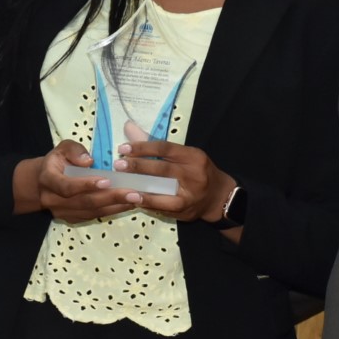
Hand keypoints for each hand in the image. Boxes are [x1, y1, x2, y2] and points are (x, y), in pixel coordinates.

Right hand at [17, 140, 141, 222]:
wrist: (41, 183)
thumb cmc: (57, 162)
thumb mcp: (62, 148)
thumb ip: (74, 150)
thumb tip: (89, 161)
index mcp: (49, 179)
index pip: (67, 186)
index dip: (86, 185)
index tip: (107, 181)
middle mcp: (54, 199)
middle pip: (85, 202)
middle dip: (111, 198)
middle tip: (133, 193)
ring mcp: (63, 212)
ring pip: (91, 212)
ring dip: (116, 207)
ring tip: (136, 199)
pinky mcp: (72, 218)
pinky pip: (93, 217)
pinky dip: (112, 211)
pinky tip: (127, 205)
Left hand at [113, 140, 234, 223]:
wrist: (219, 196)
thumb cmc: (197, 171)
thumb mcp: (182, 154)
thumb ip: (155, 145)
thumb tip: (128, 128)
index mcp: (192, 155)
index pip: (165, 148)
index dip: (143, 147)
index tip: (123, 148)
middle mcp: (193, 173)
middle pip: (163, 169)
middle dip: (139, 167)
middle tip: (118, 166)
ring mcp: (191, 193)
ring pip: (164, 190)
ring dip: (142, 189)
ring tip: (124, 188)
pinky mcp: (186, 209)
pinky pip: (165, 206)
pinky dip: (149, 203)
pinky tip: (134, 200)